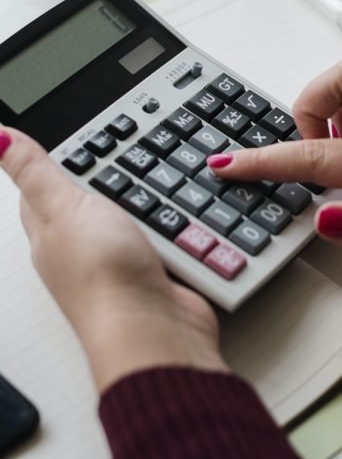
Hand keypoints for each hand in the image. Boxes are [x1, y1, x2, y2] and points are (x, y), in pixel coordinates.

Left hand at [0, 128, 226, 392]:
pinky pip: (160, 240)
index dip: (51, 163)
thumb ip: (35, 172)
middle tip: (121, 152)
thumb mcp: (64, 205)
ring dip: (143, 201)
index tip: (71, 139)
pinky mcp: (153, 274)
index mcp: (49, 230)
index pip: (39, 191)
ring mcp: (118, 263)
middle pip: (87, 203)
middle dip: (104, 179)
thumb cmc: (102, 275)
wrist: (152, 329)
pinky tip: (179, 218)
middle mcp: (80, 249)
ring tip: (155, 179)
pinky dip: (170, 227)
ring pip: (128, 220)